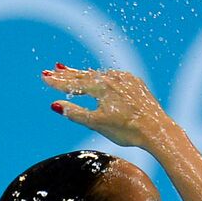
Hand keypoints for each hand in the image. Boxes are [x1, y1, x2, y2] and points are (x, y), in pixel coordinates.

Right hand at [41, 65, 175, 148]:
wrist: (157, 130)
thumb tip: (55, 105)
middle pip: (85, 76)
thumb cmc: (127, 130)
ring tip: (71, 72)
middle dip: (68, 74)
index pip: (74, 83)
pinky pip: (114, 78)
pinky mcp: (136, 84)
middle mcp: (113, 78)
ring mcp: (126, 79)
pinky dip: (103, 78)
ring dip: (85, 75)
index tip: (43, 77)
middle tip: (53, 70)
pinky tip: (100, 79)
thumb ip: (75, 113)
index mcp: (101, 86)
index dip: (58, 82)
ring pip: (100, 75)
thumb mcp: (97, 123)